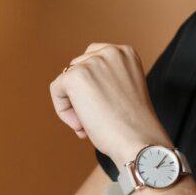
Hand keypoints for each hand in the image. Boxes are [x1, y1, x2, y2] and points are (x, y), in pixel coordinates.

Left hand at [50, 43, 170, 164]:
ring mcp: (93, 62)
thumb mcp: (124, 91)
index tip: (102, 107)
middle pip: (77, 68)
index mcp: (126, 53)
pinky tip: (81, 125)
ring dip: (73, 104)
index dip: (92, 86)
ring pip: (66, 80)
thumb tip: (77, 89)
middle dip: (81, 94)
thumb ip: (104, 81)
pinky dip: (63, 110)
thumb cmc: (134, 126)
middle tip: (95, 120)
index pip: (93, 59)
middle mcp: (111, 52)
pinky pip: (56, 90)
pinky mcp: (76, 76)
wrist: (139, 142)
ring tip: (89, 124)